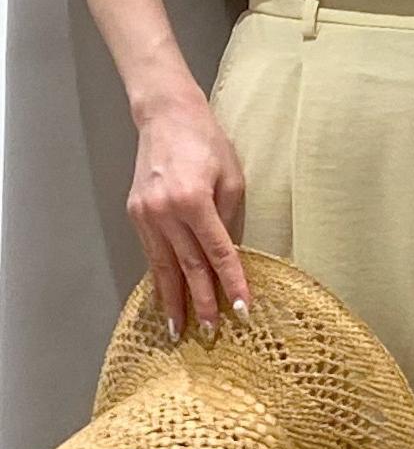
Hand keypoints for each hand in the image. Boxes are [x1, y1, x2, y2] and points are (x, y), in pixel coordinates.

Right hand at [126, 93, 250, 342]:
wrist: (166, 116)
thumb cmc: (206, 141)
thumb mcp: (231, 177)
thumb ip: (228, 218)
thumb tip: (227, 256)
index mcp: (194, 200)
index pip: (217, 253)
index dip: (232, 283)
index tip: (242, 310)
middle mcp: (165, 211)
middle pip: (188, 267)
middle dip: (201, 302)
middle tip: (211, 332)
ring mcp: (145, 214)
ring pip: (162, 267)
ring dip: (173, 300)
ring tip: (180, 330)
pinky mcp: (134, 213)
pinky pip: (151, 253)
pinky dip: (159, 277)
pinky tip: (165, 296)